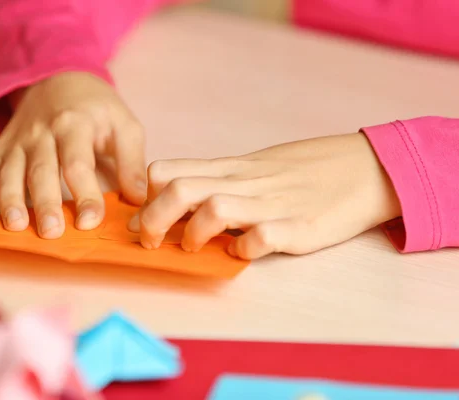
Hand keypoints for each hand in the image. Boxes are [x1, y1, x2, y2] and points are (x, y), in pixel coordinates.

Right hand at [0, 72, 146, 237]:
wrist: (58, 76)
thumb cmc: (96, 108)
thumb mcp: (124, 124)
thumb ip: (132, 161)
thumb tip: (140, 199)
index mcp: (75, 125)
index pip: (78, 164)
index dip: (84, 194)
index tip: (90, 222)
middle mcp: (43, 133)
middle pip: (42, 171)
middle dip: (45, 203)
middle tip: (51, 232)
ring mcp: (19, 140)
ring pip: (11, 171)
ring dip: (11, 199)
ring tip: (15, 226)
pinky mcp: (3, 145)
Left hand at [130, 133, 400, 259]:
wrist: (367, 168)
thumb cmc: (307, 169)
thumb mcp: (256, 165)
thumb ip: (220, 179)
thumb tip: (180, 197)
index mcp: (232, 167)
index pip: (170, 169)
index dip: (145, 194)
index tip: (143, 214)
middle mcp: (245, 183)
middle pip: (179, 189)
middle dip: (152, 219)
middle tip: (151, 240)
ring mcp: (272, 204)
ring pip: (213, 208)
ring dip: (193, 233)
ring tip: (195, 248)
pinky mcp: (299, 227)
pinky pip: (260, 237)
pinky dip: (243, 249)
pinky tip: (243, 253)